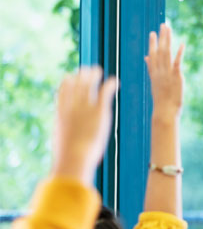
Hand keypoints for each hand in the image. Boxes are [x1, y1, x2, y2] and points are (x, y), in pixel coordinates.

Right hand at [51, 67, 117, 185]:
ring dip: (93, 75)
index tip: (71, 77)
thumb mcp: (63, 145)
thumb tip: (64, 151)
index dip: (67, 83)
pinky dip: (109, 84)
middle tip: (87, 70)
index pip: (62, 92)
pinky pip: (105, 92)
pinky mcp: (99, 111)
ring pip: (88, 84)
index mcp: (61, 114)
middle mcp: (72, 107)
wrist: (74, 157)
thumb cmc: (68, 158)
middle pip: (75, 84)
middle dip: (81, 75)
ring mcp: (85, 107)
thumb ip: (65, 140)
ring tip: (98, 70)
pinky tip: (115, 81)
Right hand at [145, 23, 184, 120]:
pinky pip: (177, 62)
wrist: (164, 110)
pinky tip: (182, 44)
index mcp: (154, 73)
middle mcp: (159, 70)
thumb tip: (147, 58)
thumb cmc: (161, 99)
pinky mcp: (176, 76)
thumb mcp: (155, 82)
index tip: (152, 33)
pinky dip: (179, 53)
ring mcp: (167, 73)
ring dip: (168, 40)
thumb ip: (151, 68)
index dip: (152, 43)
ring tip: (169, 29)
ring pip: (166, 53)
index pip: (152, 55)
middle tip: (163, 25)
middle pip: (159, 51)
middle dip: (161, 38)